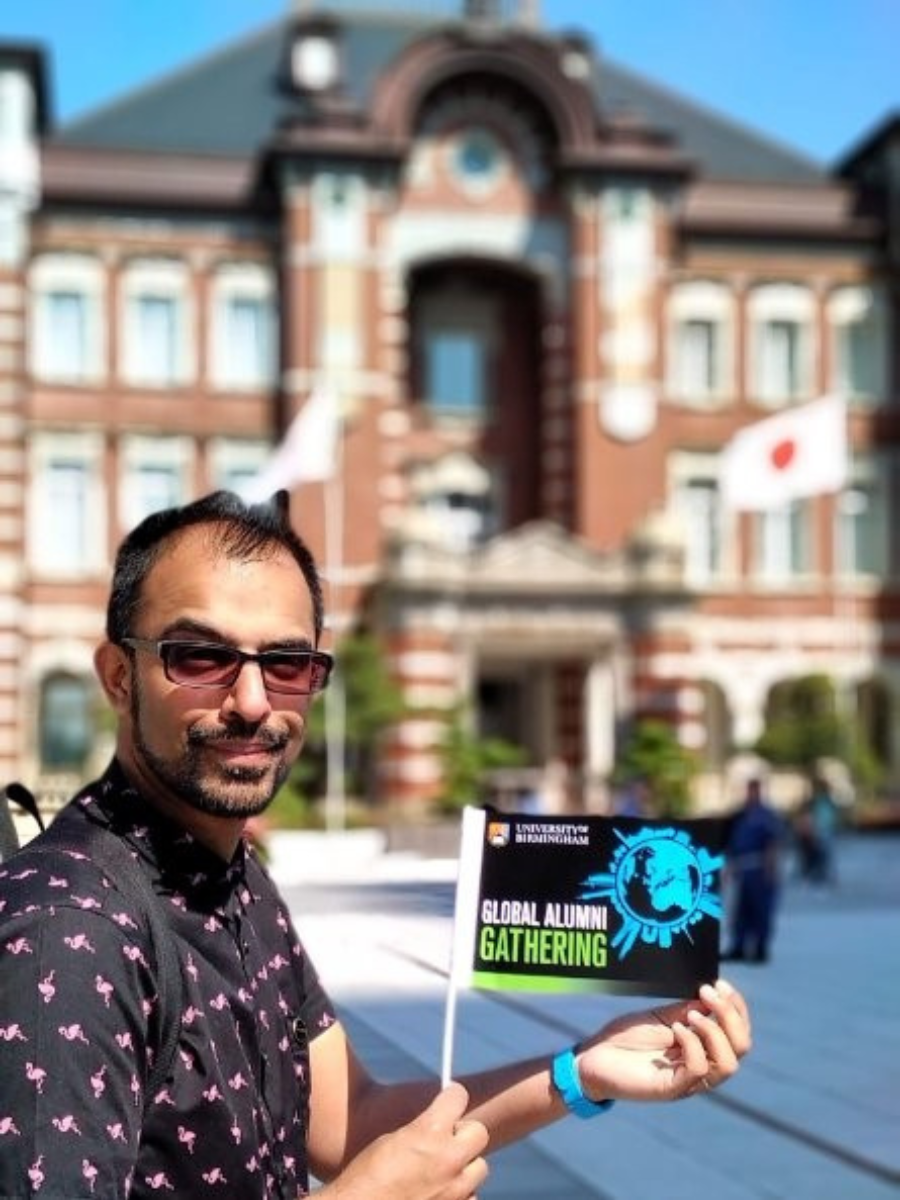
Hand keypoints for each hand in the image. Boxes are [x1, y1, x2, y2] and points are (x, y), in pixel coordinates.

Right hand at [324, 1081, 488, 1199]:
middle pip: (479, 1132)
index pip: (458, 1098)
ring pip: (479, 1168)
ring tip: (440, 1172)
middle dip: (464, 1133)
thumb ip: (421, 1131)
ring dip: (463, 1167)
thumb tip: (438, 1127)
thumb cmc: (366, 1178)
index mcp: (429, 1133)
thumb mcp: (390, 1142)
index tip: (451, 1098)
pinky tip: (437, 1194)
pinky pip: (470, 1196)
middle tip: (448, 1139)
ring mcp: (456, 1190)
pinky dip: (458, 1194)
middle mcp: (449, 1159)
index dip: (453, 1097)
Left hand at [576, 978, 750, 1103]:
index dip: (737, 1007)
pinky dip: (692, 1044)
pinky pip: (698, 1070)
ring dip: (714, 1031)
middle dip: (730, 1015)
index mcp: (703, 1048)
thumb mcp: (662, 1016)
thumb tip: (715, 991)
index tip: (720, 983)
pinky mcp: (671, 1089)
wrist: (594, 1057)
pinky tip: (676, 1028)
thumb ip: (689, 1008)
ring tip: (690, 1013)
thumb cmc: (627, 1037)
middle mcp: (703, 1066)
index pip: (738, 1033)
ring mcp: (689, 1080)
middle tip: (708, 991)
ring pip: (728, 1064)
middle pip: (741, 1048)